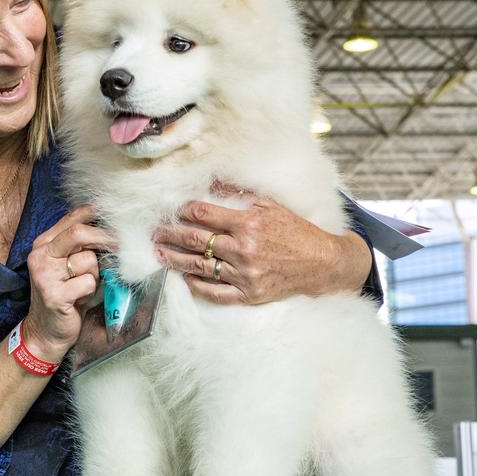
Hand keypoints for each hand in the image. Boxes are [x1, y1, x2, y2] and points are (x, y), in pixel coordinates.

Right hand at [24, 205, 115, 361]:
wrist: (45, 331)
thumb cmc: (64, 295)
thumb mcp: (68, 266)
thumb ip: (81, 247)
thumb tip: (114, 229)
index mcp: (44, 244)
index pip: (73, 217)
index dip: (97, 214)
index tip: (117, 218)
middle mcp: (41, 255)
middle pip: (79, 232)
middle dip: (106, 238)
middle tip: (122, 245)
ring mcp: (45, 275)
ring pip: (88, 260)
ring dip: (96, 274)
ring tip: (85, 287)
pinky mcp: (54, 294)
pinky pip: (88, 283)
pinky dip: (91, 291)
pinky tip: (82, 299)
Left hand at [153, 190, 371, 305]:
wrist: (323, 264)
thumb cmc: (296, 231)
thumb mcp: (271, 205)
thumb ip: (240, 194)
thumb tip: (212, 180)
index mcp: (248, 224)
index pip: (203, 215)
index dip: (183, 211)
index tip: (171, 210)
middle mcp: (243, 249)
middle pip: (195, 240)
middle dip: (170, 234)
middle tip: (153, 232)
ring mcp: (245, 275)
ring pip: (200, 266)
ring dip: (175, 259)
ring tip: (159, 254)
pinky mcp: (249, 294)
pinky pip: (215, 291)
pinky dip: (197, 284)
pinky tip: (184, 277)